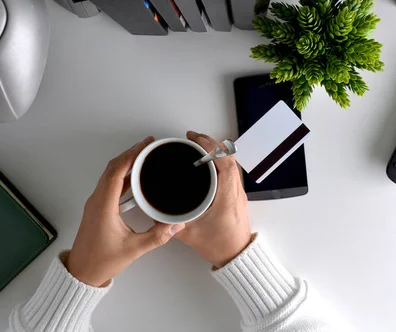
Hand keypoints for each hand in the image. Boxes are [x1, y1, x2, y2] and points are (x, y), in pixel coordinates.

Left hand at [66, 137, 185, 286]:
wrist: (81, 273)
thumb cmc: (101, 261)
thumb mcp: (133, 249)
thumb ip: (156, 237)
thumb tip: (175, 225)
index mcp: (103, 206)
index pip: (116, 172)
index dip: (131, 156)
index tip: (144, 146)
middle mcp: (97, 201)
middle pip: (112, 168)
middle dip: (130, 154)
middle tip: (147, 146)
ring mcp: (96, 204)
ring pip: (110, 175)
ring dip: (126, 164)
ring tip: (144, 157)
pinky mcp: (97, 209)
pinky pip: (109, 185)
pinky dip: (122, 176)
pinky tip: (135, 178)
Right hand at [175, 131, 251, 267]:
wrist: (238, 257)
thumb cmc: (220, 246)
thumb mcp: (190, 234)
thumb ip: (171, 221)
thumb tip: (155, 209)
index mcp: (227, 198)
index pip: (224, 164)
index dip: (211, 147)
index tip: (196, 139)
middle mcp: (236, 192)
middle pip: (230, 158)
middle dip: (211, 143)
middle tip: (194, 137)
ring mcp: (239, 193)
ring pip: (232, 163)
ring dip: (217, 151)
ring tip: (199, 145)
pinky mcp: (237, 196)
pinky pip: (232, 170)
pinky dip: (221, 160)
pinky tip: (208, 162)